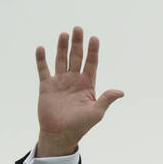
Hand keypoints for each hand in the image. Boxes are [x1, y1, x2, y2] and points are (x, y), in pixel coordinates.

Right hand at [35, 26, 123, 156]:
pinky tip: (41, 48)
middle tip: (78, 29)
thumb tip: (121, 92)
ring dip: (62, 47)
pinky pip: (43, 70)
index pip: (91, 63)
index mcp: (87, 84)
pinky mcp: (46, 86)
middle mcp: (74, 80)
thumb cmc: (80, 126)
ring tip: (64, 34)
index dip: (93, 51)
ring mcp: (60, 82)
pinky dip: (41, 59)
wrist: (60, 135)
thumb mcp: (96, 113)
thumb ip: (106, 99)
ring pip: (61, 60)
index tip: (94, 38)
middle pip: (76, 57)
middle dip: (77, 43)